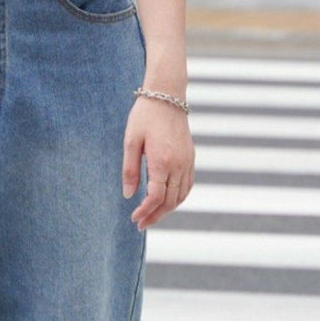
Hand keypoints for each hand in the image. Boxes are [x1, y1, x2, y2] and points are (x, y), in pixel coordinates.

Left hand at [122, 96, 194, 229]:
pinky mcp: (191, 158)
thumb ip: (129, 170)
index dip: (145, 211)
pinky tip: (167, 202)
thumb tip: (128, 195)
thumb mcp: (131, 141)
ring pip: (181, 196)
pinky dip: (178, 198)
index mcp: (162, 161)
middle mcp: (178, 165)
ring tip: (152, 216)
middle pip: (170, 201)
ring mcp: (187, 162)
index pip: (155, 197)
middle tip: (141, 224)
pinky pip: (187, 186)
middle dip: (155, 216)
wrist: (167, 96)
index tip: (134, 218)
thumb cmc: (144, 116)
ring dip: (167, 210)